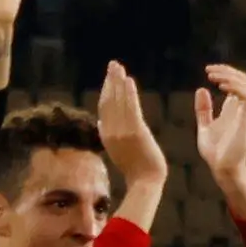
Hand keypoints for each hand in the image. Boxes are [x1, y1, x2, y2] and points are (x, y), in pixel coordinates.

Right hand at [93, 62, 164, 194]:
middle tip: (113, 64)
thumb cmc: (135, 169)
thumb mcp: (117, 151)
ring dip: (118, 82)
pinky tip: (129, 80)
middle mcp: (111, 132)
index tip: (110, 77)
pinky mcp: (135, 132)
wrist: (144, 183)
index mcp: (106, 135)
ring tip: (119, 67)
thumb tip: (100, 122)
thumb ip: (109, 135)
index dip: (107, 90)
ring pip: (118, 102)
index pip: (104, 108)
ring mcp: (122, 132)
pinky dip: (129, 93)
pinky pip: (131, 109)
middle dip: (110, 81)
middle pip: (109, 101)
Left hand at [193, 64, 245, 212]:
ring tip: (213, 77)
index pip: (234, 82)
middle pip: (241, 80)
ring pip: (244, 85)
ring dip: (229, 77)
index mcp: (232, 108)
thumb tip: (201, 88)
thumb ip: (203, 110)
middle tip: (209, 70)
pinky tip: (221, 87)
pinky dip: (235, 88)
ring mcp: (245, 113)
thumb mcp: (204, 126)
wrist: (222, 168)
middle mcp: (241, 108)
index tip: (208, 70)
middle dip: (226, 71)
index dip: (224, 73)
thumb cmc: (215, 152)